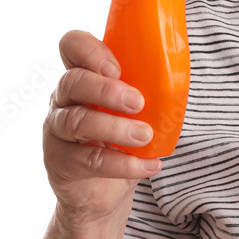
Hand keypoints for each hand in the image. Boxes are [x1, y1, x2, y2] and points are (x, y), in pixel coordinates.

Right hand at [43, 30, 161, 224]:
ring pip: (77, 121)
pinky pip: (88, 159)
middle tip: (139, 103)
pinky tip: (150, 166)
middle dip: (107, 90)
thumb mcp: (135, 108)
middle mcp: (64, 98)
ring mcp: (57, 130)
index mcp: (84, 75)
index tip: (118, 68)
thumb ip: (145, 87)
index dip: (90, 51)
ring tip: (145, 136)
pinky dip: (123, 164)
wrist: (103, 192)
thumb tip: (181, 76)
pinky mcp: (60, 162)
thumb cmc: (123, 138)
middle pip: (73, 81)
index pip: (72, 45)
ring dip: (116, 127)